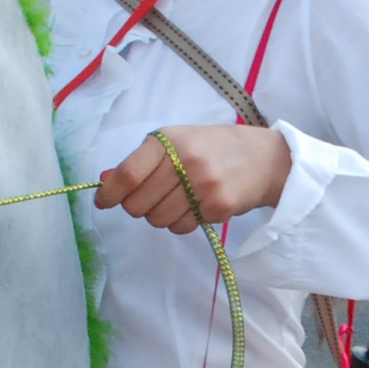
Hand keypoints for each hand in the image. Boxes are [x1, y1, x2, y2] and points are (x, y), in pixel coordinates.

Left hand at [96, 125, 291, 235]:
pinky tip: (194, 206)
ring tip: (177, 200)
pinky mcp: (218, 207)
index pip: (128, 174)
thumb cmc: (213, 147)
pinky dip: (180, 222)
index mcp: (169, 140)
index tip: (104, 202)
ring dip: (159, 216)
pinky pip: (181, 227)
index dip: (111, 193)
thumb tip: (105, 182)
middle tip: (149, 199)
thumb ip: (142, 161)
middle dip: (136, 207)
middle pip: (138, 204)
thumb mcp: (177, 141)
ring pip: (157, 220)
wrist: (264, 158)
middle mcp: (185, 161)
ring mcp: (203, 186)